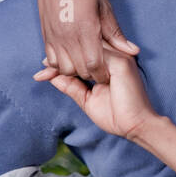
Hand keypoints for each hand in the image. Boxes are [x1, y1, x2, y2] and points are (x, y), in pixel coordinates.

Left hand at [34, 41, 156, 140]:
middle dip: (59, 58)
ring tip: (46, 67)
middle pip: (83, 49)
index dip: (62, 61)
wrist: (135, 127)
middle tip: (40, 71)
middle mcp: (115, 57)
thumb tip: (52, 77)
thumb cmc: (116, 116)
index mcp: (109, 64)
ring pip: (87, 49)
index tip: (42, 69)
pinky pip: (94, 55)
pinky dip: (77, 60)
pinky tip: (63, 67)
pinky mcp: (121, 62)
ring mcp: (120, 57)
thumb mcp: (87, 99)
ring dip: (65, 57)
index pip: (82, 54)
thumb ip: (72, 86)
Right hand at [35, 0, 138, 83]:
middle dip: (92, 74)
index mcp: (85, 28)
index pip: (95, 64)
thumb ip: (115, 32)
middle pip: (80, 70)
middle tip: (101, 67)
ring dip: (76, 70)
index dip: (104, 73)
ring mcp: (54, 37)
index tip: (109, 71)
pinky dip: (61, 64)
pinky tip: (71, 55)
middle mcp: (67, 35)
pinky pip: (51, 60)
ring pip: (64, 69)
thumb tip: (133, 51)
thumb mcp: (104, 6)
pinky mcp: (45, 35)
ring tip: (85, 61)